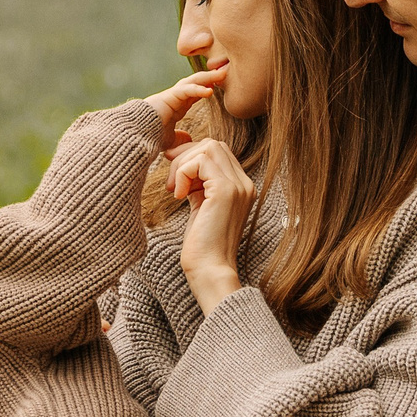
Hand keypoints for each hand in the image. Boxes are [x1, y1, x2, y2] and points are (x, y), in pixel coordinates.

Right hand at [144, 67, 226, 151]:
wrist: (136, 136)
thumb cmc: (149, 138)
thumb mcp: (169, 140)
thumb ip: (179, 138)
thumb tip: (188, 140)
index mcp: (176, 106)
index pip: (194, 93)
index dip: (206, 88)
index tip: (220, 85)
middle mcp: (175, 97)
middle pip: (196, 83)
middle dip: (211, 78)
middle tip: (225, 73)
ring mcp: (172, 95)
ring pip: (193, 81)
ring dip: (208, 77)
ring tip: (222, 74)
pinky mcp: (169, 96)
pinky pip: (186, 90)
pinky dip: (198, 89)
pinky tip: (209, 90)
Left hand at [166, 135, 254, 314]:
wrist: (211, 271)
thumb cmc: (201, 246)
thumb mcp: (200, 206)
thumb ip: (198, 184)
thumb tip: (179, 159)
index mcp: (240, 186)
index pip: (217, 152)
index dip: (191, 157)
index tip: (175, 177)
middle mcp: (244, 183)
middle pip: (212, 145)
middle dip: (185, 157)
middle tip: (171, 183)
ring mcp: (238, 185)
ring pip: (207, 148)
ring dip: (183, 165)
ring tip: (175, 191)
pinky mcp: (226, 191)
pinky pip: (200, 161)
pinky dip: (183, 173)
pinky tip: (179, 196)